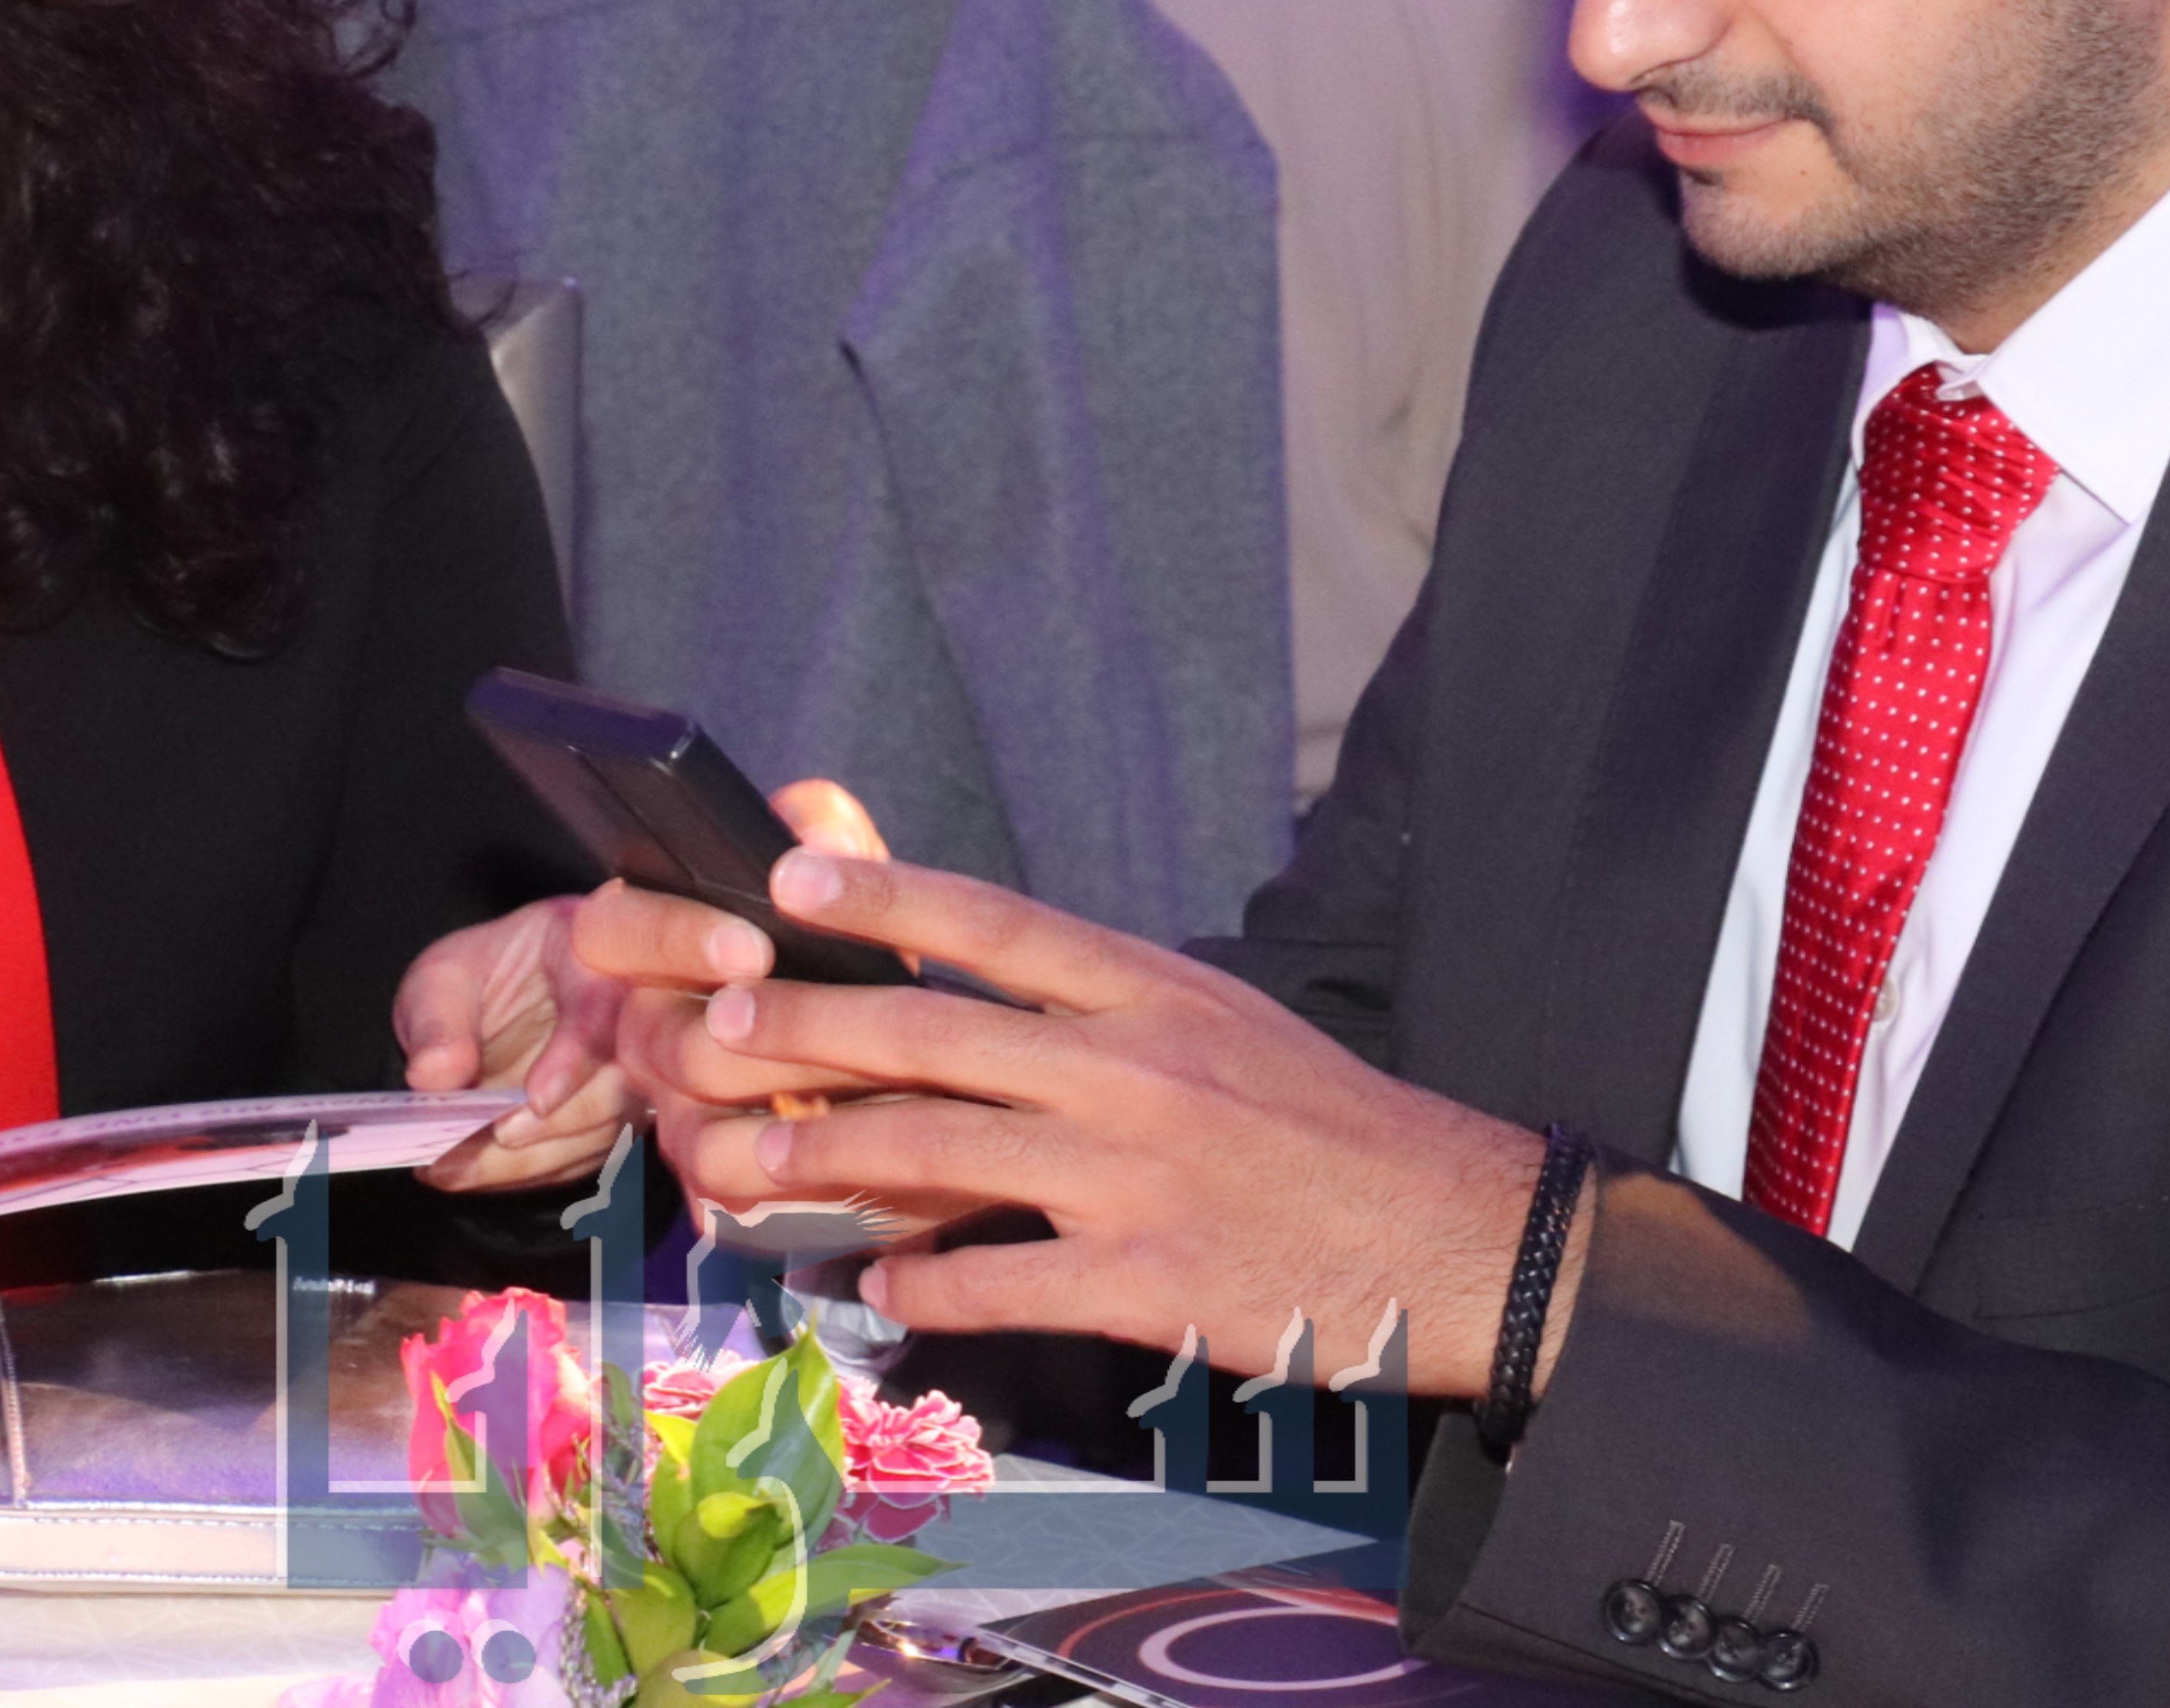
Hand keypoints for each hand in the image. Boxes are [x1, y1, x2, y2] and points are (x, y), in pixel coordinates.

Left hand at [398, 891, 649, 1189]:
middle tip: (481, 1143)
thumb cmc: (476, 979)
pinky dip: (529, 1173)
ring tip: (452, 1169)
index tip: (535, 1100)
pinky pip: (586, 1155)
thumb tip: (435, 1076)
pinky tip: (472, 1174)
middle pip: (618, 1080)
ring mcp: (631, 1068)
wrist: (495, 1003)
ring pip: (605, 1128)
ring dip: (530, 1159)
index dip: (575, 1057)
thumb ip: (434, 1023)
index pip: (602, 1004)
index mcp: (586, 952)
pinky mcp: (617, 1115)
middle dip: (552, 1125)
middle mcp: (627, 1012)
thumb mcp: (438, 980)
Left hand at [582, 846, 1550, 1387]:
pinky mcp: (1146, 1287)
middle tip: (717, 1033)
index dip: (884, 901)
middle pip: (934, 1037)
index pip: (996, 924)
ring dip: (821, 1167)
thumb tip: (973, 997)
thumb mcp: (1222, 1024)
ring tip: (738, 1170)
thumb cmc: (1324, 1126)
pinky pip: (995, 1285)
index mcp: (1153, 992)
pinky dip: (917, 1289)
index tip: (788, 881)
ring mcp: (1136, 1181)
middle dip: (807, 1034)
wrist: (1452, 1233)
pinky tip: (871, 1287)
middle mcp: (1135, 1071)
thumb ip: (1102, 1011)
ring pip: (937, 1160)